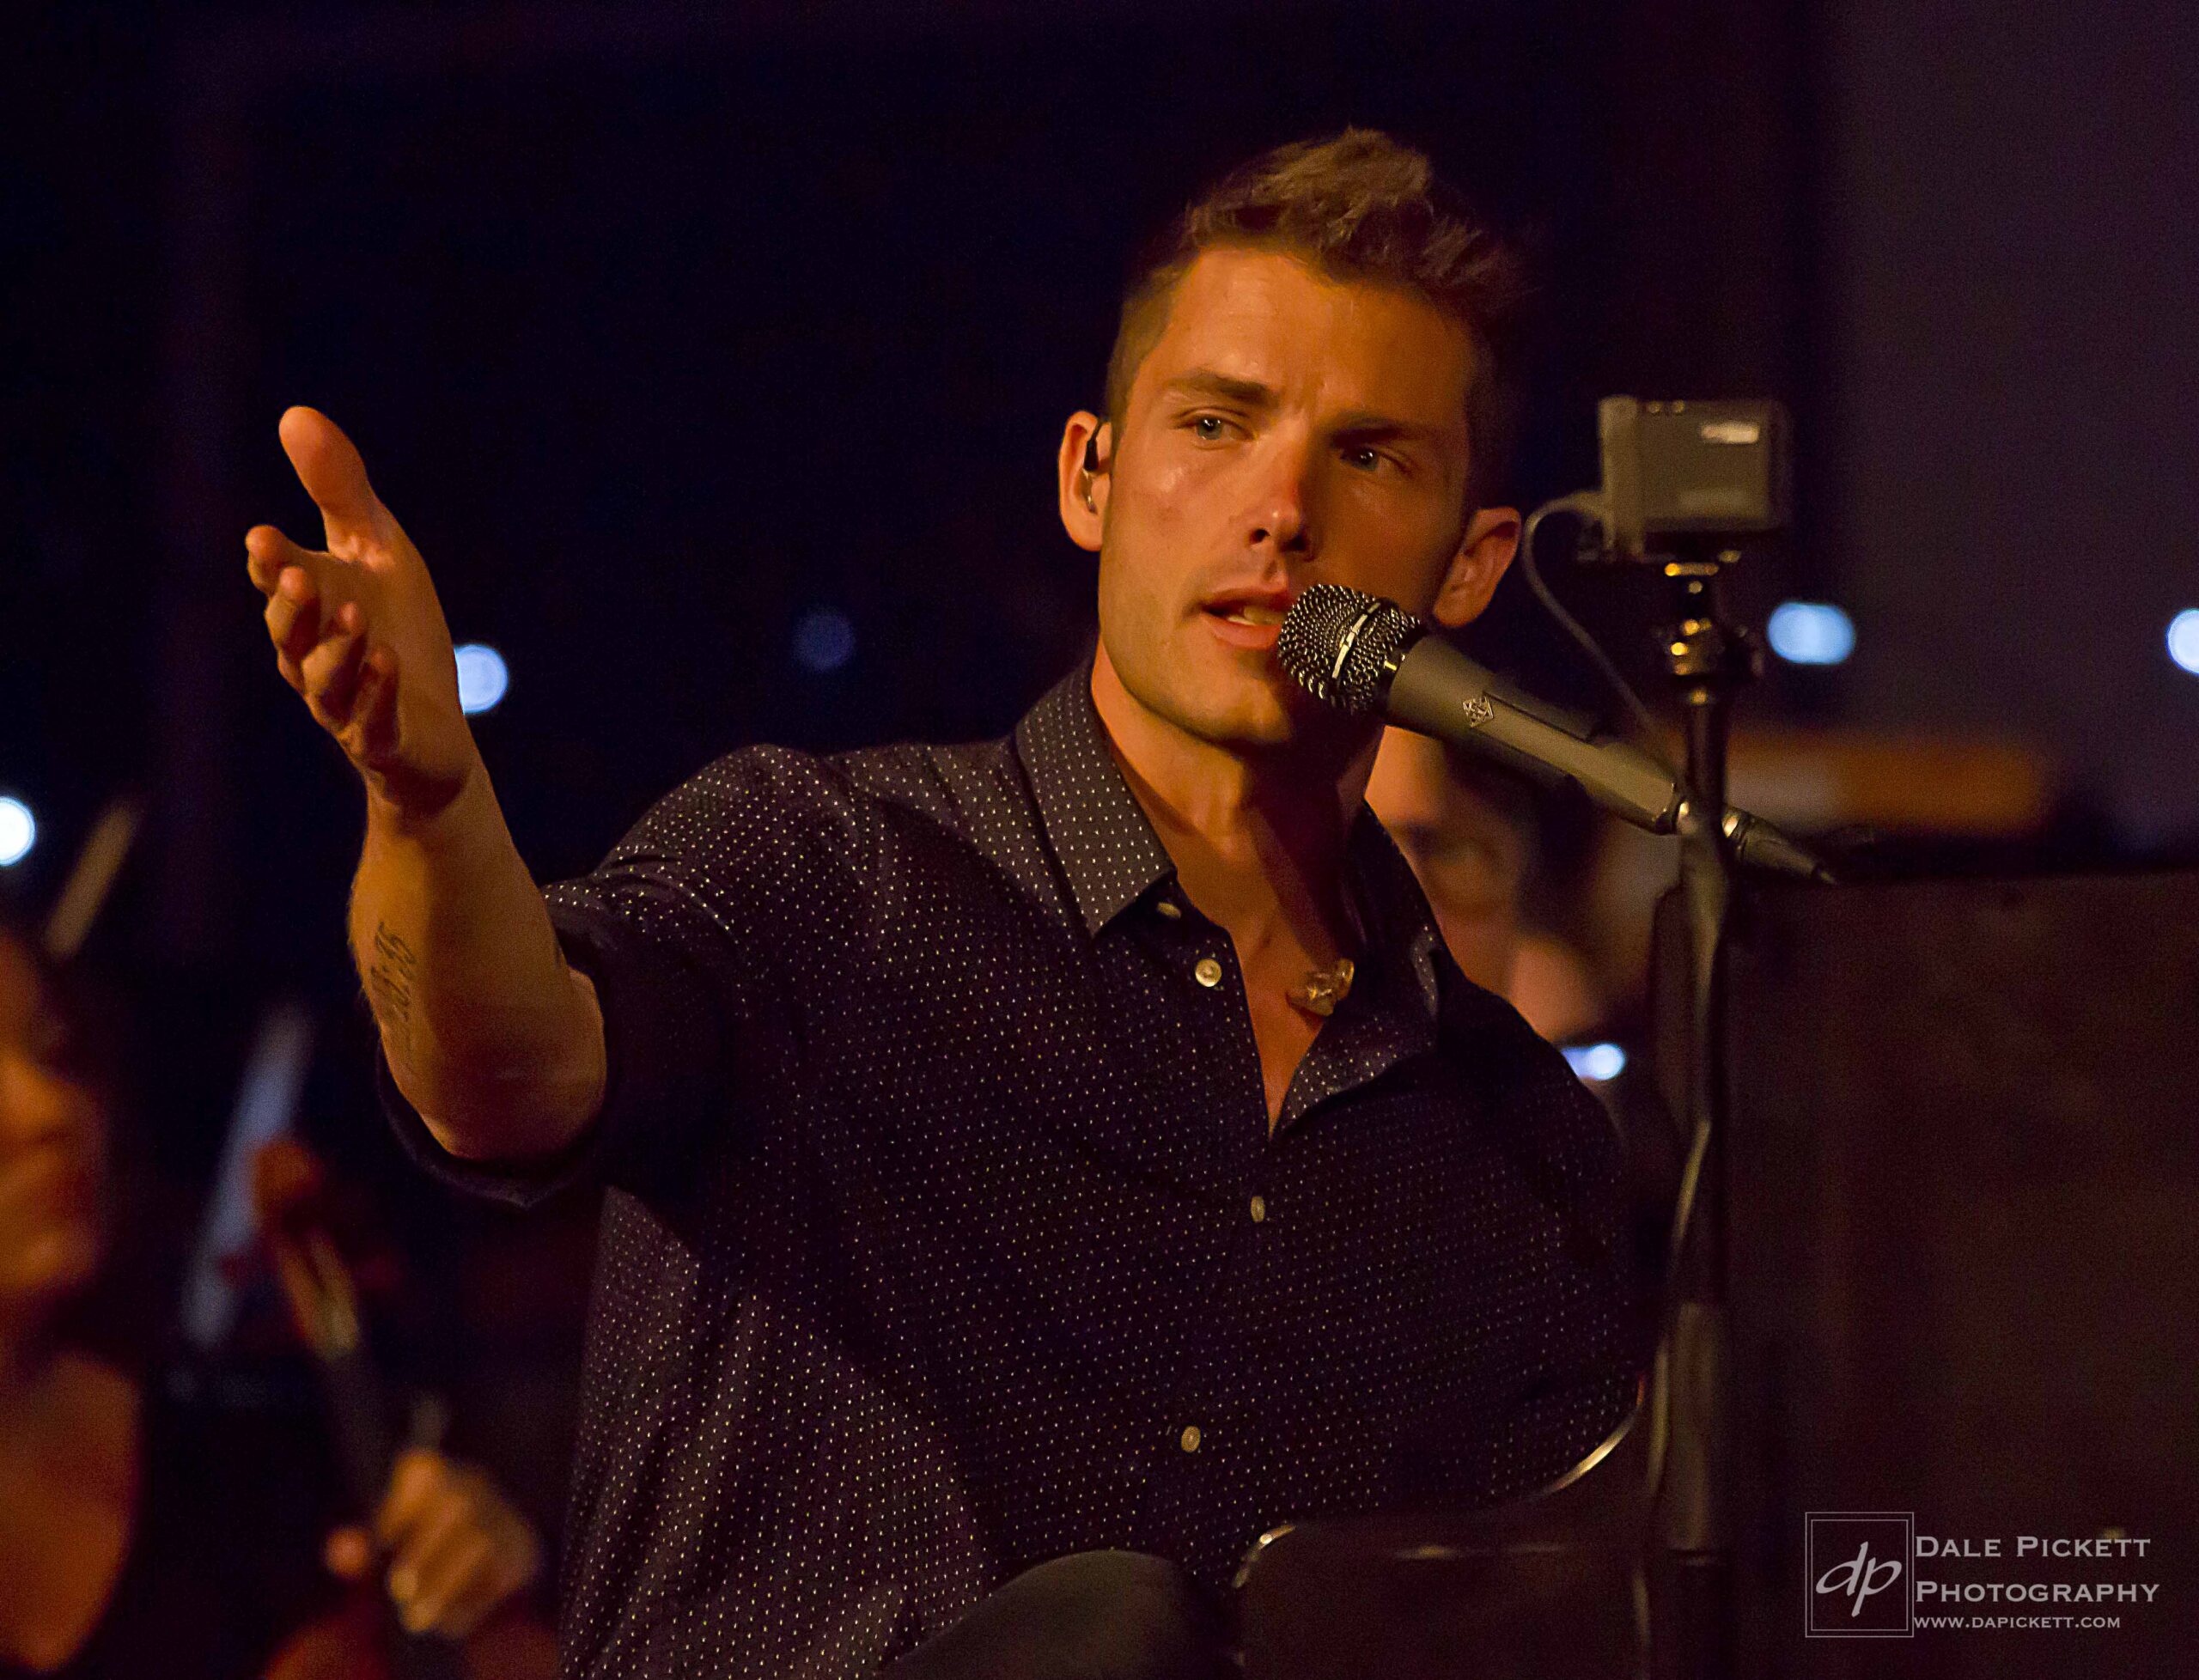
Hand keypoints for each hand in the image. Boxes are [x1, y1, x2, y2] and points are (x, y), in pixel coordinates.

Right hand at [246, 408, 478, 821]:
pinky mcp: (380, 740)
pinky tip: (387, 661)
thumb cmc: (397, 629)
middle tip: (297, 574)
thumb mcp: (378, 551)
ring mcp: (344, 703)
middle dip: (290, 606)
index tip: (265, 537)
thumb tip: (294, 413)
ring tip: (354, 617)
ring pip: (324, 680)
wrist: (432, 730)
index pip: (279, 581)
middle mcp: (313, 658)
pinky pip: (370, 720)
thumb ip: (339, 491)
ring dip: (335, 649)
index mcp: (309, 609)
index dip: (271, 564)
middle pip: (288, 634)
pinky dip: (376, 692)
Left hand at [324, 1447, 543, 1639]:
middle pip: (458, 1507)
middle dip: (426, 1551)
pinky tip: (450, 1621)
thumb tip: (343, 1552)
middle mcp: (474, 1484)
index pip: (422, 1469)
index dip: (400, 1506)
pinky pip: (501, 1572)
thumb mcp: (381, 1543)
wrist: (480, 1559)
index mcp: (435, 1471)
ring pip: (481, 1542)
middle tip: (399, 1590)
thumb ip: (358, 1547)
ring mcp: (503, 1516)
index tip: (383, 1541)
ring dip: (446, 1583)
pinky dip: (473, 1601)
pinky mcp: (522, 1550)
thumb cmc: (415, 1545)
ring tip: (416, 1617)